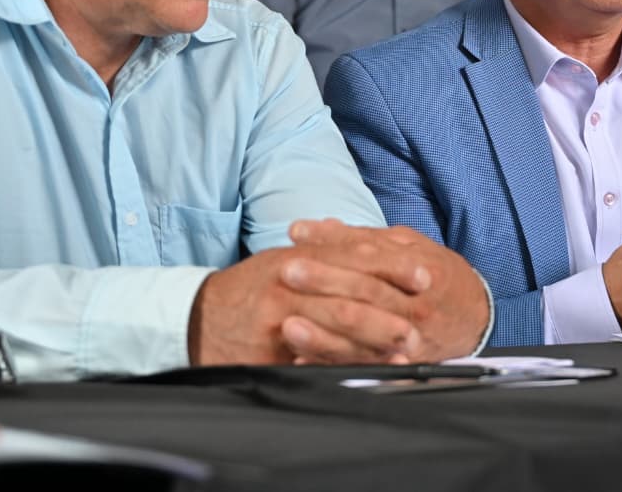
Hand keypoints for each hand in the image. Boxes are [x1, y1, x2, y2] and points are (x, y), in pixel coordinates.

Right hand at [187, 241, 429, 365]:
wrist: (197, 316)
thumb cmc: (250, 288)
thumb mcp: (286, 260)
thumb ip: (327, 253)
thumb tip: (374, 249)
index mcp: (299, 258)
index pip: (355, 259)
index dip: (392, 268)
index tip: (424, 276)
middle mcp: (290, 284)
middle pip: (349, 296)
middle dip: (388, 310)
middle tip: (421, 321)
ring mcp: (278, 318)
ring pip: (334, 328)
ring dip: (373, 342)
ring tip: (404, 351)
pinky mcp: (269, 351)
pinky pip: (310, 359)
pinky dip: (341, 365)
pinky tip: (365, 372)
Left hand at [285, 219, 489, 362]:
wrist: (475, 316)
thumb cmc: (436, 274)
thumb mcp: (405, 245)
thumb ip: (357, 238)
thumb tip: (307, 228)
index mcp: (420, 270)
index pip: (373, 260)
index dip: (335, 252)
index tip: (297, 246)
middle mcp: (417, 306)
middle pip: (368, 294)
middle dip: (325, 284)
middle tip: (287, 273)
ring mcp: (412, 339)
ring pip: (365, 338)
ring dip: (325, 334)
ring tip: (289, 326)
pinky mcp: (403, 365)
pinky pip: (365, 367)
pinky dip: (334, 365)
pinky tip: (305, 361)